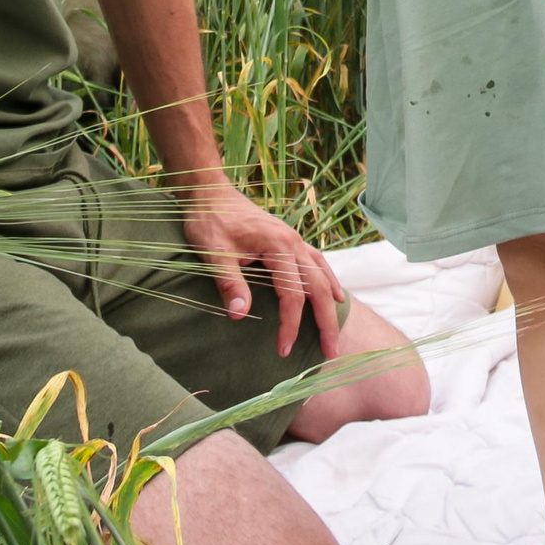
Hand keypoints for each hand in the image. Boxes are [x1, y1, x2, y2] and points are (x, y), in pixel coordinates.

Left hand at [178, 180, 345, 359]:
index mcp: (277, 246)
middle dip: (326, 322)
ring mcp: (294, 239)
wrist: (209, 192)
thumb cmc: (209, 221)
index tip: (284, 350)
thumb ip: (229, 283)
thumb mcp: (213, 253)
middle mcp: (293, 242)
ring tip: (335, 332)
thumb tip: (239, 315)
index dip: (290, 325)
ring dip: (330, 305)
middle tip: (330, 353)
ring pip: (323, 274)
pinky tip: (335, 294)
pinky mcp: (290, 239)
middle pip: (318, 287)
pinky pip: (318, 262)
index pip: (292, 294)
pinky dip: (329, 281)